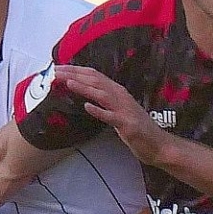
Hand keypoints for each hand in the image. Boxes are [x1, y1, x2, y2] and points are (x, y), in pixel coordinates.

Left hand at [53, 65, 168, 164]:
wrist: (158, 145)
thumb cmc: (136, 129)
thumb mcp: (117, 110)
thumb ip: (104, 100)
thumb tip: (86, 93)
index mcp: (117, 91)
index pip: (93, 75)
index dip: (75, 70)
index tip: (58, 68)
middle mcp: (121, 96)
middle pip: (95, 80)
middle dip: (74, 74)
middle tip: (54, 71)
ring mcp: (125, 110)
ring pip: (102, 94)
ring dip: (84, 87)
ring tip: (67, 82)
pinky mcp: (127, 125)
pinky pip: (111, 117)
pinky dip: (99, 111)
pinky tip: (87, 106)